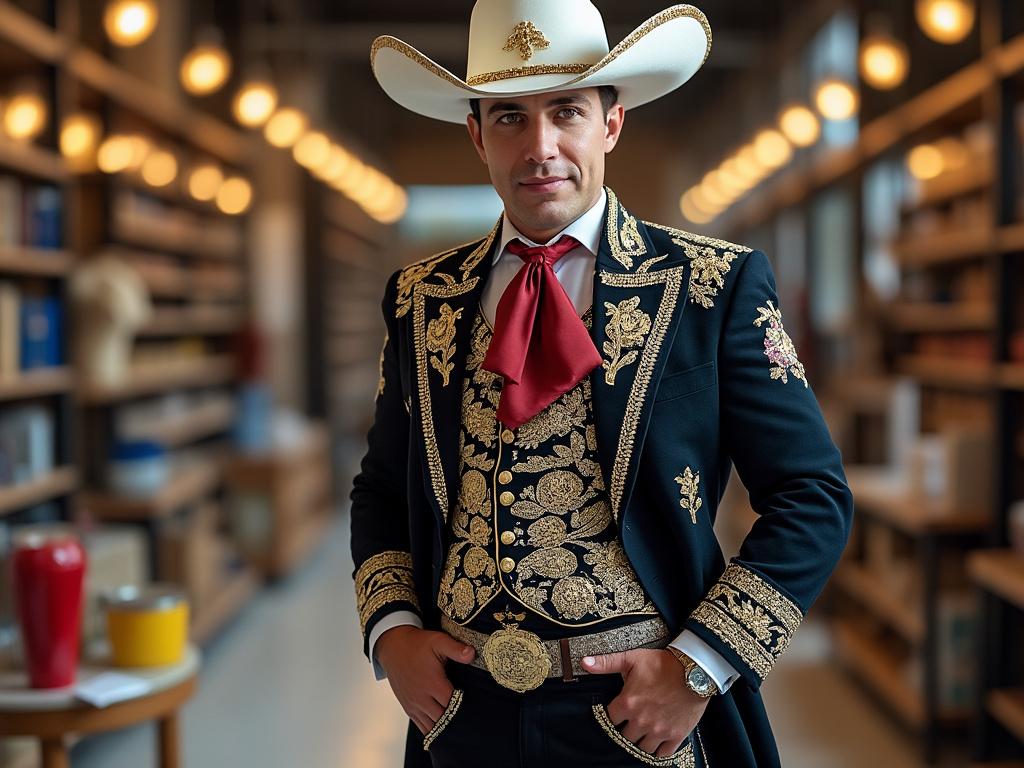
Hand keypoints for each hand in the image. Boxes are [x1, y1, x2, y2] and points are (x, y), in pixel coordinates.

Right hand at [375, 625, 475, 735]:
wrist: (393, 647)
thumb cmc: (417, 644)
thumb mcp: (438, 641)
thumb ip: (455, 649)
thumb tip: (472, 654)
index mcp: (432, 683)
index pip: (453, 705)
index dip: (465, 705)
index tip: (474, 702)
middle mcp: (422, 698)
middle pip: (444, 719)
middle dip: (456, 717)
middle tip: (468, 714)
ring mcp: (413, 705)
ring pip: (433, 726)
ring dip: (445, 725)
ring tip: (457, 721)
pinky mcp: (408, 707)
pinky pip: (422, 726)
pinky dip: (433, 729)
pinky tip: (443, 727)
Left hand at [582, 648, 709, 757]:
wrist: (694, 669)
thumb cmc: (662, 663)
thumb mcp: (632, 658)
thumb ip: (606, 663)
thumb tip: (584, 662)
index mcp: (628, 703)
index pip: (610, 720)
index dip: (613, 715)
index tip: (618, 712)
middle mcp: (641, 720)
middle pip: (625, 737)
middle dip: (626, 729)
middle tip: (632, 720)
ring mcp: (659, 730)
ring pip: (641, 747)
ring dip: (641, 740)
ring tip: (643, 730)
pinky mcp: (676, 735)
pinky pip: (662, 754)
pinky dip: (658, 751)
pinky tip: (656, 741)